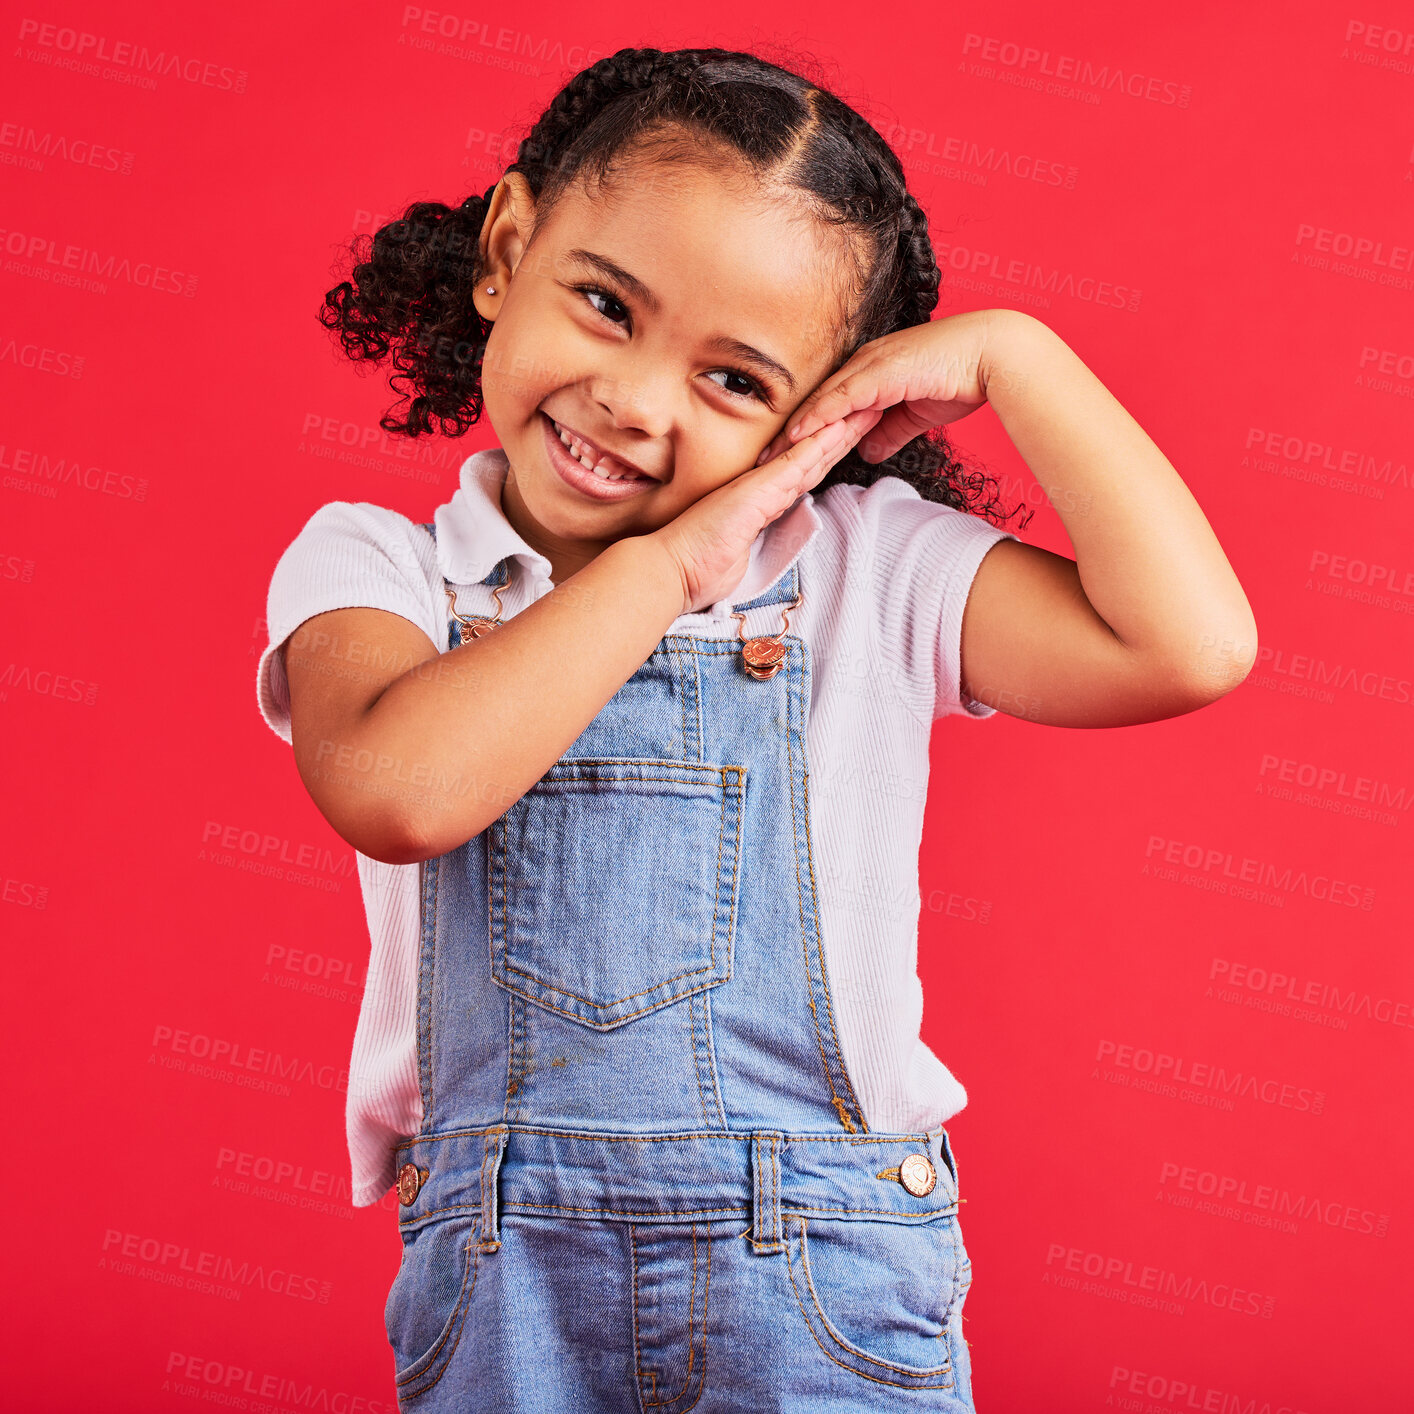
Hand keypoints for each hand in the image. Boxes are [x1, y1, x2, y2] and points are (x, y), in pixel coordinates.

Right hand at [645, 410, 874, 615]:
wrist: (670, 569)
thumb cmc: (695, 568)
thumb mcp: (736, 559)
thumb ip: (750, 548)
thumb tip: (750, 552)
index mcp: (760, 505)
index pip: (802, 476)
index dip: (827, 455)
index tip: (850, 438)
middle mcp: (762, 489)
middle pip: (812, 458)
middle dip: (842, 435)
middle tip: (870, 409)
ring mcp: (759, 487)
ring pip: (809, 453)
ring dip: (840, 432)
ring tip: (867, 408)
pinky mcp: (756, 492)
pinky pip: (794, 463)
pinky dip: (819, 445)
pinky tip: (839, 427)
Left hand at [755, 309, 1000, 467]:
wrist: (993, 357)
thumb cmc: (961, 380)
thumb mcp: (916, 415)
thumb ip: (889, 432)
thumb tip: (866, 452)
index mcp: (872, 372)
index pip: (827, 404)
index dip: (802, 431)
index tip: (778, 457)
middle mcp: (865, 364)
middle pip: (815, 402)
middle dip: (786, 434)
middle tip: (757, 462)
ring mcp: (872, 364)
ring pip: (822, 400)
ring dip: (793, 429)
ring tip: (767, 456)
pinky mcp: (883, 370)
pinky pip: (841, 397)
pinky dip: (818, 416)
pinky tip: (797, 435)